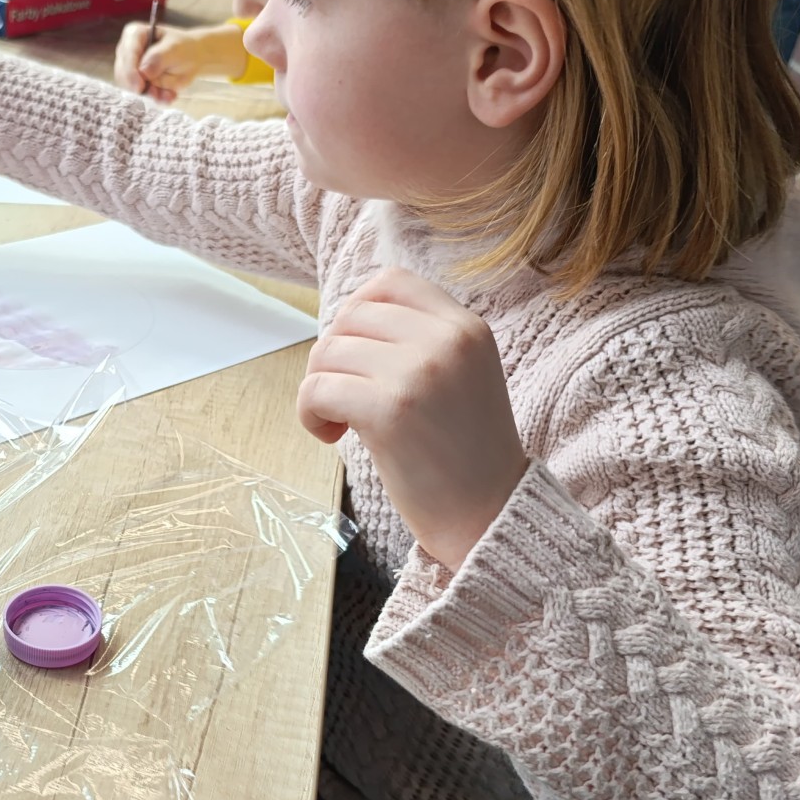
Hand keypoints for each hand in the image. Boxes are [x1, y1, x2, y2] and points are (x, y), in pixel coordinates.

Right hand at [113, 21, 245, 101]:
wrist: (192, 59)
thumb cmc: (183, 48)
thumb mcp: (174, 49)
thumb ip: (158, 58)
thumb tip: (143, 72)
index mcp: (134, 35)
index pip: (126, 54)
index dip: (130, 72)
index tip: (139, 87)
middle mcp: (127, 52)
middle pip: (123, 74)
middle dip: (140, 87)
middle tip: (157, 93)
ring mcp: (130, 69)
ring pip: (130, 88)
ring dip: (150, 94)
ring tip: (168, 94)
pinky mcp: (137, 83)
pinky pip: (142, 96)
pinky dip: (156, 98)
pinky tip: (169, 95)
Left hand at [298, 268, 528, 569]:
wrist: (490, 516)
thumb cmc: (464, 455)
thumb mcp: (460, 377)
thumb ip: (418, 342)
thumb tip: (345, 322)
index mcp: (466, 327)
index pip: (391, 282)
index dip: (357, 312)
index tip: (356, 353)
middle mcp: (446, 341)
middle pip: (350, 316)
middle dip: (332, 356)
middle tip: (344, 397)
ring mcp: (419, 372)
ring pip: (327, 352)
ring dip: (318, 388)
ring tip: (338, 421)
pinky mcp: (390, 410)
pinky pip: (317, 389)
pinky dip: (309, 413)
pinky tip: (330, 436)